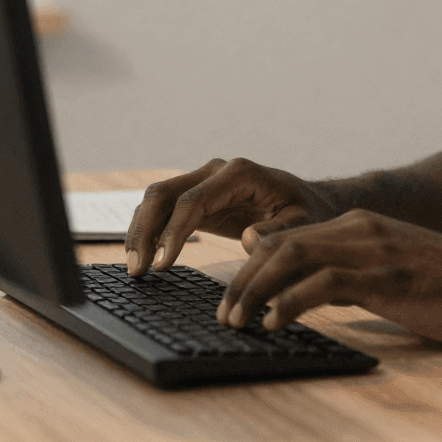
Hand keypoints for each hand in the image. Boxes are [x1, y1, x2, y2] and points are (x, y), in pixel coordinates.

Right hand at [124, 157, 340, 275]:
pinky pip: (162, 209)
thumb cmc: (305, 212)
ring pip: (156, 199)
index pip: (193, 200)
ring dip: (140, 232)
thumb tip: (248, 239)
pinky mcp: (196, 197)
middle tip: (138, 270)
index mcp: (239, 174)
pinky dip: (148, 231)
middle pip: (164, 194)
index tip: (162, 264)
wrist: (307, 201)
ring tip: (134, 270)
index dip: (173, 232)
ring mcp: (203, 181)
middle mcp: (216, 171)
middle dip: (145, 231)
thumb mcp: (301, 223)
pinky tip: (142, 258)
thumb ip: (277, 230)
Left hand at [218, 208, 441, 347]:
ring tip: (238, 322)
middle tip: (224, 315)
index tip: (232, 293)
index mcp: (361, 225)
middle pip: (279, 245)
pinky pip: (323, 284)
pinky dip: (290, 303)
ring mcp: (373, 250)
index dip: (252, 262)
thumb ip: (351, 273)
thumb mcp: (392, 271)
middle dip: (243, 280)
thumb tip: (307, 288)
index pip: (288, 235)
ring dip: (255, 291)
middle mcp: (361, 229)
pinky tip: (275, 324)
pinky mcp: (385, 278)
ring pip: (291, 258)